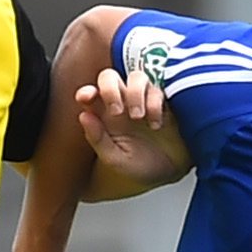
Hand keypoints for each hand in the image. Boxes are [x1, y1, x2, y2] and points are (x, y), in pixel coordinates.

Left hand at [77, 67, 189, 186]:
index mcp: (104, 115)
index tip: (85, 98)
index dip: (86, 91)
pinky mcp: (163, 102)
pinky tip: (156, 124)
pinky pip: (157, 91)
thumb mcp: (114, 158)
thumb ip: (97, 139)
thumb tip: (83, 116)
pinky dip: (155, 103)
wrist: (167, 173)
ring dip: (135, 93)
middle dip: (110, 88)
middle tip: (116, 111)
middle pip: (110, 77)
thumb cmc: (137, 165)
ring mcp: (143, 100)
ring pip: (136, 78)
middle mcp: (122, 102)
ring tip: (138, 117)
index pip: (91, 94)